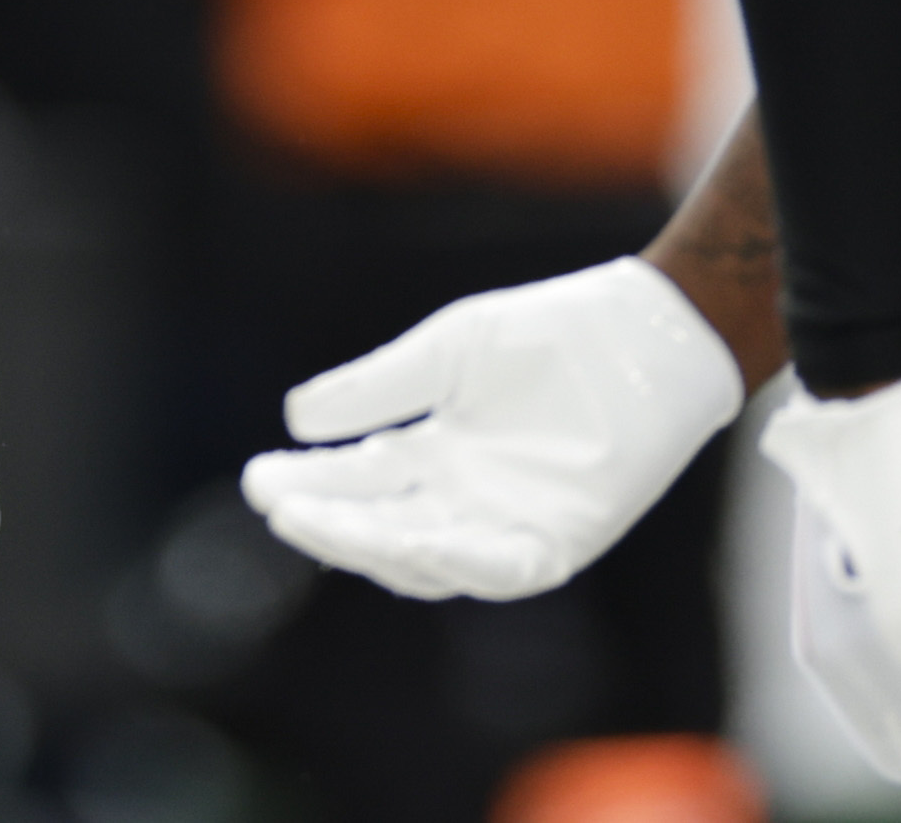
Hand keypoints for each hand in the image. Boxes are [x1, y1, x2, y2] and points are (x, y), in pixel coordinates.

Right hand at [239, 258, 745, 600]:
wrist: (641, 334)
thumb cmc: (549, 334)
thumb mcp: (448, 352)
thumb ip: (379, 387)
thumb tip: (295, 419)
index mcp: (437, 455)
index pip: (359, 483)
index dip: (309, 483)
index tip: (259, 477)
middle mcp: (467, 499)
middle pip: (383, 527)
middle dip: (328, 520)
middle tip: (278, 505)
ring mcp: (512, 523)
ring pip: (431, 558)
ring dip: (378, 545)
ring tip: (327, 521)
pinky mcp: (562, 539)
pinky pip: (505, 567)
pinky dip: (464, 560)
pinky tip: (423, 537)